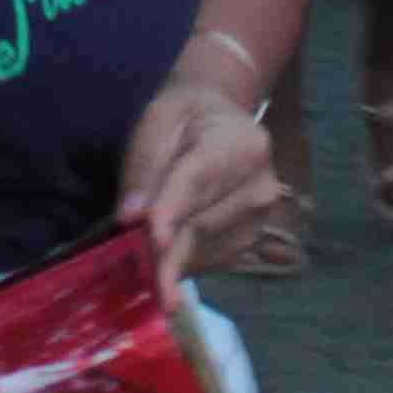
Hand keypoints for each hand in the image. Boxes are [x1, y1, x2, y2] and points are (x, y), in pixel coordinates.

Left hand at [115, 65, 285, 281]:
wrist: (223, 123)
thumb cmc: (186, 118)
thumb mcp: (157, 122)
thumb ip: (144, 165)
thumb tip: (131, 216)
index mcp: (243, 143)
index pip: (201, 181)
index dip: (174, 211)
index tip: (155, 239)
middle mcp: (262, 185)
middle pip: (202, 224)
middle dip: (161, 250)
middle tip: (130, 273)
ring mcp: (261, 218)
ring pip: (203, 251)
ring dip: (166, 260)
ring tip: (137, 259)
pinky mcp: (250, 242)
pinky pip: (208, 263)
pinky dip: (180, 264)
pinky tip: (163, 255)